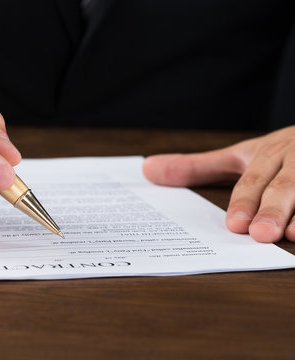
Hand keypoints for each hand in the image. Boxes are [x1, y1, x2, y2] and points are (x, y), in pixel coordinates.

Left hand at [142, 126, 294, 242]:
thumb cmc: (281, 153)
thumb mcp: (242, 155)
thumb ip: (198, 167)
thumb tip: (146, 169)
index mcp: (269, 154)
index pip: (255, 179)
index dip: (246, 201)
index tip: (235, 224)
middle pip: (288, 185)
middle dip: (274, 209)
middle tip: (260, 234)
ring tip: (293, 234)